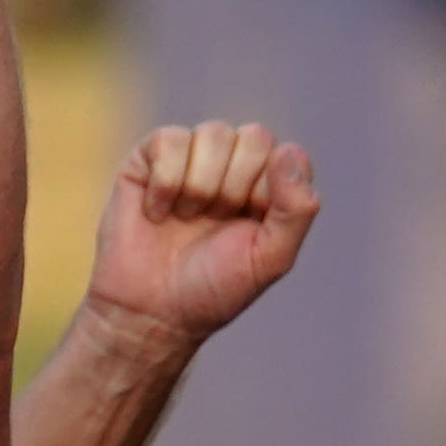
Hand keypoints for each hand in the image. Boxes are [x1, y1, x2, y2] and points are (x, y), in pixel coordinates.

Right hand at [85, 123, 320, 344]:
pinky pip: (169, 140)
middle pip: (254, 137)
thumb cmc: (212, 288)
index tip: (247, 228)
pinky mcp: (148, 158)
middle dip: (234, 189)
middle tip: (213, 224)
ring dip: (199, 187)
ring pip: (213, 134)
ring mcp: (190, 157)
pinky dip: (165, 184)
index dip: (267, 194)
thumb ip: (296, 210)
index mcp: (268, 184)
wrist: (148, 312)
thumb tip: (287, 151)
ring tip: (184, 219)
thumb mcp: (269, 259)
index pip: (287, 155)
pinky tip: (157, 212)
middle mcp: (232, 163)